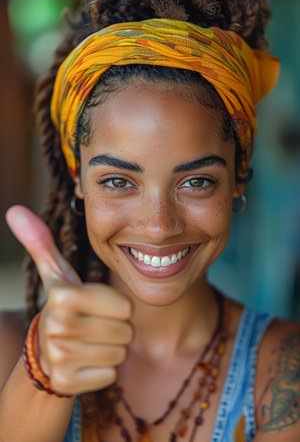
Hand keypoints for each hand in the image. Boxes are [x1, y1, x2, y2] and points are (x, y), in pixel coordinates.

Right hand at [6, 205, 132, 394]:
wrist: (44, 351)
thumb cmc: (64, 307)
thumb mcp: (57, 274)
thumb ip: (42, 243)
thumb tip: (15, 210)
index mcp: (63, 296)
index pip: (125, 306)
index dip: (116, 307)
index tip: (96, 307)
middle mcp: (58, 326)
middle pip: (125, 330)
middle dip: (116, 329)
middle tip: (94, 326)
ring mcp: (61, 357)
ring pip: (120, 353)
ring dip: (111, 349)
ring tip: (91, 342)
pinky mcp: (67, 382)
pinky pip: (110, 374)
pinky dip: (104, 370)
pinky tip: (86, 362)